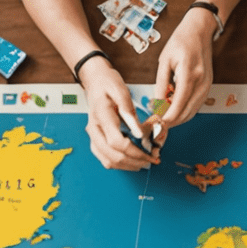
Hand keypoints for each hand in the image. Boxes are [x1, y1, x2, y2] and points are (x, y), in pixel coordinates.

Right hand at [80, 56, 154, 170]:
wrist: (96, 82)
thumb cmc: (108, 84)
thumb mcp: (121, 91)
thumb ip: (129, 113)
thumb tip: (139, 133)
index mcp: (101, 116)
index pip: (116, 142)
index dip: (134, 150)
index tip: (150, 151)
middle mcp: (94, 130)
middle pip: (113, 156)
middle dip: (135, 161)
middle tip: (152, 159)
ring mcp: (94, 137)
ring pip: (109, 161)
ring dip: (129, 165)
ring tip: (146, 162)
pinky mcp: (96, 141)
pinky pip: (106, 159)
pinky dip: (121, 164)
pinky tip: (134, 161)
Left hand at [151, 7, 214, 145]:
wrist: (199, 31)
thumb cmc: (181, 41)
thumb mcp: (165, 60)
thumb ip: (161, 84)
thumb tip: (156, 105)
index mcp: (189, 73)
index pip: (179, 104)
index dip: (168, 118)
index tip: (157, 123)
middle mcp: (201, 82)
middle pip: (187, 112)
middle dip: (171, 122)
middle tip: (157, 125)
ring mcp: (207, 85)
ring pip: (192, 112)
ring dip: (178, 118)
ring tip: (163, 118)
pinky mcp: (208, 87)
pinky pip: (196, 105)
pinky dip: (184, 111)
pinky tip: (173, 109)